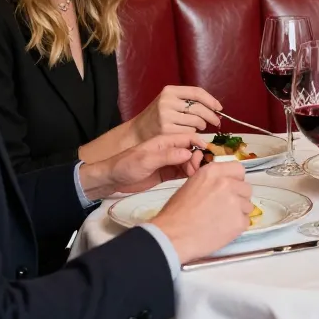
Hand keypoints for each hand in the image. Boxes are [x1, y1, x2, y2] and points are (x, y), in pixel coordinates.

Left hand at [80, 134, 205, 200]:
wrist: (112, 180)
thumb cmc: (126, 166)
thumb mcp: (147, 160)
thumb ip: (168, 155)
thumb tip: (190, 152)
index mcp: (165, 141)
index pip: (188, 138)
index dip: (200, 144)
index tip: (207, 155)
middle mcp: (170, 150)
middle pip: (191, 150)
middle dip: (198, 158)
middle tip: (195, 171)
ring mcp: (169, 162)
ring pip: (189, 162)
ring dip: (194, 167)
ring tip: (194, 177)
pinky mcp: (167, 173)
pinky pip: (183, 172)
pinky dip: (189, 175)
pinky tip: (192, 180)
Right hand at [131, 85, 221, 141]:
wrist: (138, 132)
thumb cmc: (158, 116)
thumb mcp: (169, 101)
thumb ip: (188, 100)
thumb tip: (215, 107)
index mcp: (169, 91)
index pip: (197, 92)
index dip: (211, 100)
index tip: (219, 108)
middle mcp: (167, 102)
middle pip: (199, 109)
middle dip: (211, 116)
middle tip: (217, 121)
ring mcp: (166, 117)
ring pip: (196, 122)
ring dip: (202, 126)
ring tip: (200, 127)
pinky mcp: (166, 131)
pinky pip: (189, 133)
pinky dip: (193, 134)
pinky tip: (189, 133)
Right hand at [150, 161, 253, 262]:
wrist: (172, 236)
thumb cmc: (176, 213)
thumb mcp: (192, 185)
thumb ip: (212, 181)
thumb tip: (225, 183)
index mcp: (213, 172)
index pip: (239, 169)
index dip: (236, 180)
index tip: (231, 188)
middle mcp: (227, 183)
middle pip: (246, 188)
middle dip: (238, 197)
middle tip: (224, 208)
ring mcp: (235, 202)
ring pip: (247, 205)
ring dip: (238, 212)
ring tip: (221, 220)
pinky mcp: (239, 221)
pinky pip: (245, 221)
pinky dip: (237, 226)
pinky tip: (222, 230)